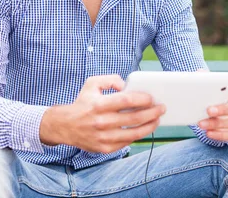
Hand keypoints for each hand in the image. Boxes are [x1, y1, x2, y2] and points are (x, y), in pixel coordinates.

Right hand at [39, 75, 164, 152]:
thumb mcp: (92, 84)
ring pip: (134, 133)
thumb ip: (110, 79)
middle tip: (161, 108)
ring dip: (149, 126)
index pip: (126, 101)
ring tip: (157, 120)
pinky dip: (137, 135)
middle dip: (152, 113)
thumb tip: (125, 85)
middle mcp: (101, 121)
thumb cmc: (82, 103)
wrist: (65, 126)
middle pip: (134, 118)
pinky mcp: (104, 148)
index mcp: (99, 104)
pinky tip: (144, 129)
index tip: (152, 98)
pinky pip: (127, 142)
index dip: (142, 99)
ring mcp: (103, 137)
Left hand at [197, 76, 227, 140]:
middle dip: (225, 109)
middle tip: (209, 110)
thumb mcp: (210, 89)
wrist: (209, 116)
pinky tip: (208, 132)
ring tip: (202, 123)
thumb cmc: (212, 99)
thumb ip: (207, 80)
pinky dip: (220, 135)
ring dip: (218, 123)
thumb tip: (200, 73)